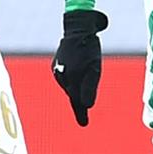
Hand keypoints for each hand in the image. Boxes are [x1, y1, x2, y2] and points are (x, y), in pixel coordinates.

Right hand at [52, 10, 108, 126]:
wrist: (77, 28)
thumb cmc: (89, 48)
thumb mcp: (95, 68)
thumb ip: (90, 87)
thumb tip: (88, 106)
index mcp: (72, 79)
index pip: (77, 101)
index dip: (81, 113)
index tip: (84, 125)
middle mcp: (63, 77)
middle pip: (72, 94)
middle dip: (78, 104)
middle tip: (83, 117)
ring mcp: (58, 70)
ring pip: (69, 85)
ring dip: (75, 90)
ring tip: (82, 95)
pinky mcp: (57, 64)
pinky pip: (66, 76)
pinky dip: (72, 79)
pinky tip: (76, 76)